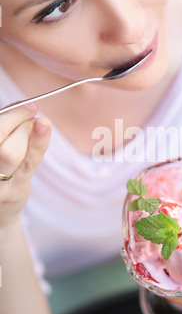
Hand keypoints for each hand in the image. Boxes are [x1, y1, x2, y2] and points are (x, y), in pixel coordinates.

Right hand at [0, 103, 50, 226]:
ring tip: (35, 126)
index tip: (27, 105)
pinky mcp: (14, 190)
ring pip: (9, 153)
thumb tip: (24, 107)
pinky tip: (44, 127)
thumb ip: (7, 129)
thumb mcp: (0, 147)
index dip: (10, 113)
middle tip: (32, 110)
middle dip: (16, 119)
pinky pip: (29, 163)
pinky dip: (38, 142)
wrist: (1, 209)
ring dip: (26, 132)